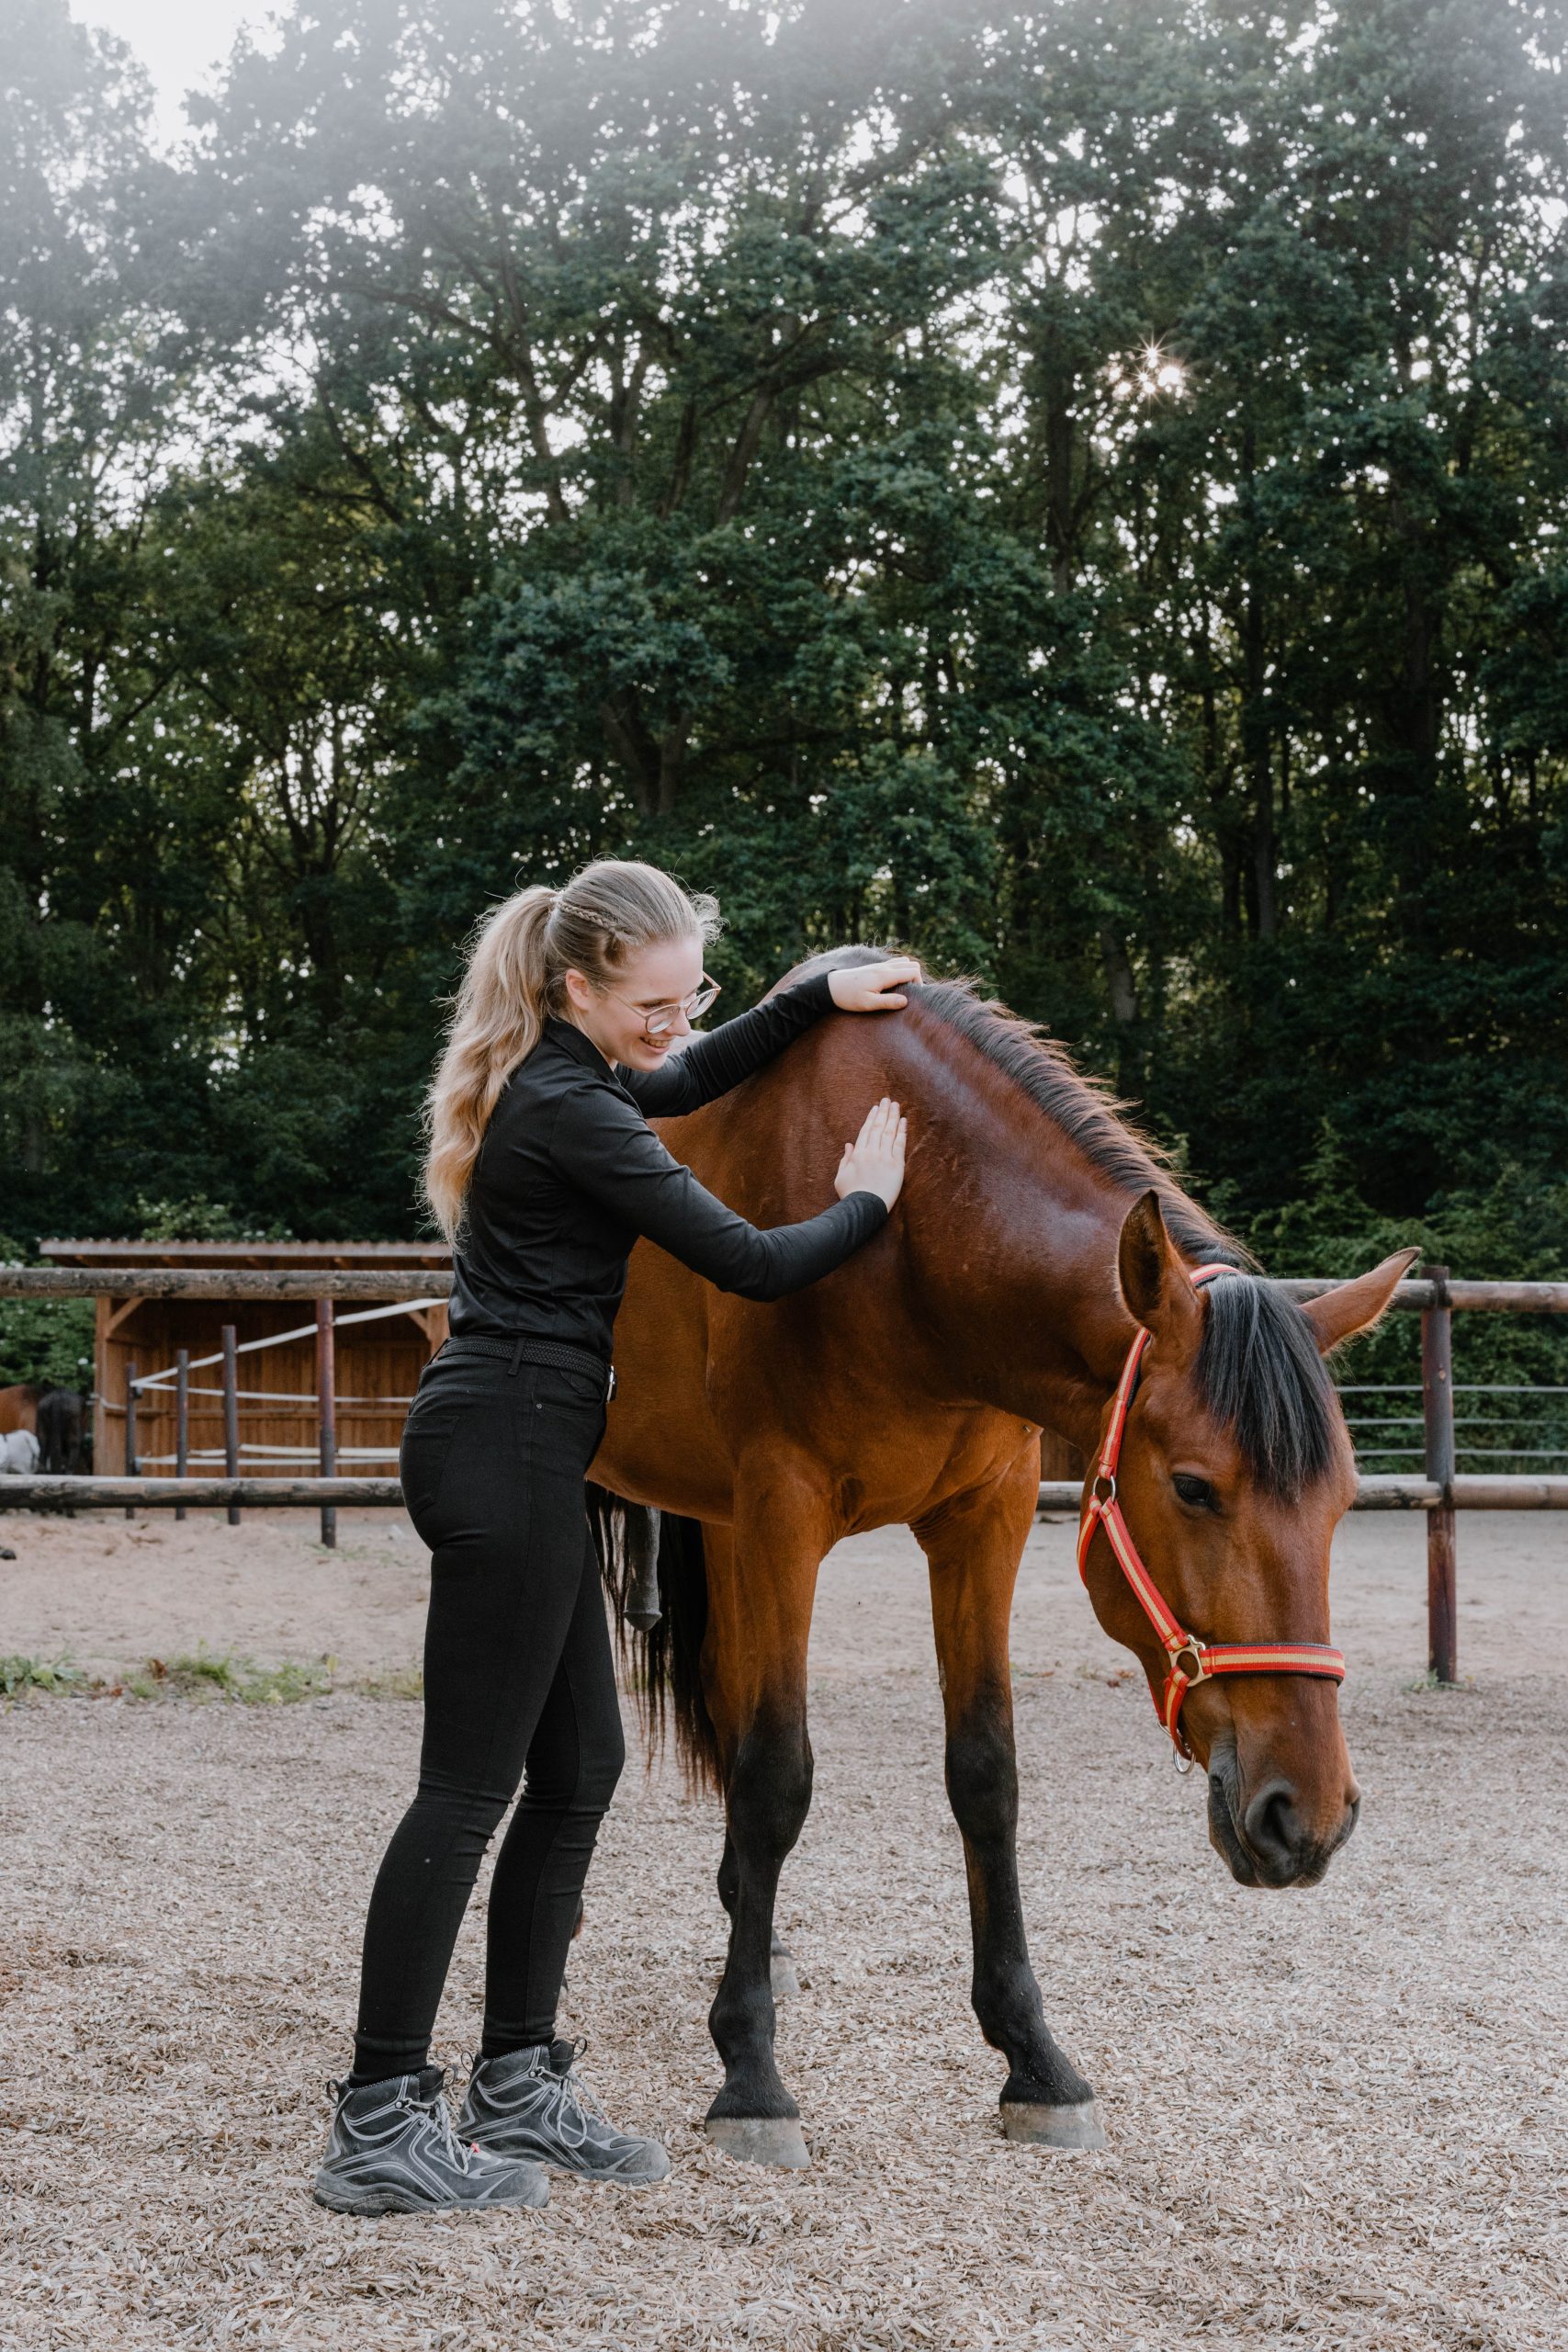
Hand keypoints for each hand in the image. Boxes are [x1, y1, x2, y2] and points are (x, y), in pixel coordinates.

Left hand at [826, 956, 921, 1012]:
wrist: (831, 987)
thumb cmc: (848, 997)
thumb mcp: (868, 1004)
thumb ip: (888, 1002)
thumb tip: (906, 1001)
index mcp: (885, 975)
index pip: (913, 971)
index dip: (918, 983)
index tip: (913, 997)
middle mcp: (884, 967)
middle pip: (912, 964)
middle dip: (916, 978)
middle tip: (909, 993)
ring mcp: (879, 965)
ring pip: (905, 962)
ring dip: (908, 973)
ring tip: (902, 989)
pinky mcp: (875, 967)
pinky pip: (895, 963)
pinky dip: (901, 971)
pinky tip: (893, 984)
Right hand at [834, 1096, 906, 1210]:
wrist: (864, 1208)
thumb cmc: (850, 1195)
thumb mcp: (841, 1176)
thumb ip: (845, 1159)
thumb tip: (848, 1145)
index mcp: (858, 1154)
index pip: (866, 1131)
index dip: (872, 1118)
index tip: (876, 1108)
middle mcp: (871, 1152)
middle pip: (879, 1127)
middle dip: (883, 1112)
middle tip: (887, 1100)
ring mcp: (884, 1158)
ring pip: (890, 1132)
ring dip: (893, 1117)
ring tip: (896, 1105)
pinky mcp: (896, 1166)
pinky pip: (900, 1144)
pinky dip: (902, 1131)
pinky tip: (904, 1121)